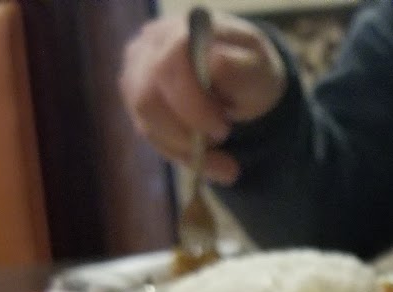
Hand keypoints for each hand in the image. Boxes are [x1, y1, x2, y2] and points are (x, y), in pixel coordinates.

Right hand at [118, 11, 287, 184]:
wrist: (239, 76)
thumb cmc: (248, 70)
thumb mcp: (256, 68)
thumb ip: (237, 68)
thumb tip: (213, 64)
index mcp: (178, 32)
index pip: (168, 65)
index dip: (192, 103)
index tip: (222, 128)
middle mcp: (147, 49)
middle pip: (146, 99)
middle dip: (186, 132)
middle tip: (221, 139)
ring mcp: (135, 75)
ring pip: (145, 123)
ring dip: (184, 148)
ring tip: (220, 155)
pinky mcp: (135, 101)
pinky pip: (150, 135)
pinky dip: (180, 153)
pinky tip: (207, 158)